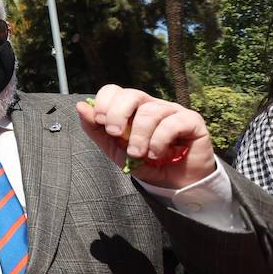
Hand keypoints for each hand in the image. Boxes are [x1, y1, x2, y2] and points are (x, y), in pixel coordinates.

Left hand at [76, 85, 216, 188]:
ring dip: (139, 137)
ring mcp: (172, 111)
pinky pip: (172, 123)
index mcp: (131, 108)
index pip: (114, 90)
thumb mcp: (114, 149)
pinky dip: (159, 141)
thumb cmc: (145, 163)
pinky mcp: (192, 121)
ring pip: (150, 112)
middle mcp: (151, 105)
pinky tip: (156, 154)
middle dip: (117, 114)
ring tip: (139, 154)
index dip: (103, 103)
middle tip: (115, 134)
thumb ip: (96, 129)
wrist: (174, 182)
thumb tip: (81, 106)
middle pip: (131, 94)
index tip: (101, 123)